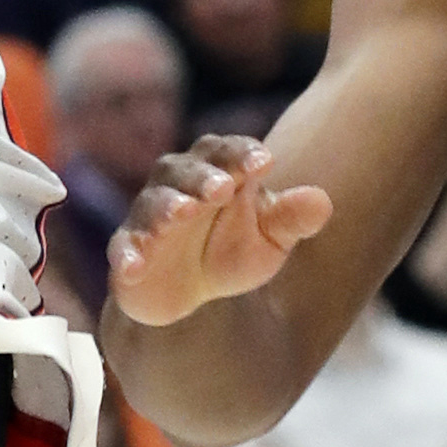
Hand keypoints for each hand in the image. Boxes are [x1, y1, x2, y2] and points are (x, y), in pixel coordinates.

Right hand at [107, 136, 333, 325]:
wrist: (187, 295)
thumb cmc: (230, 252)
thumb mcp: (268, 241)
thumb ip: (291, 219)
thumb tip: (323, 201)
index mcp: (217, 172)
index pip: (228, 151)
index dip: (243, 154)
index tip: (265, 162)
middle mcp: (179, 185)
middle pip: (188, 169)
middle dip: (205, 176)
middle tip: (224, 187)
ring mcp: (150, 216)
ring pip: (155, 202)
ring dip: (168, 205)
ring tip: (184, 213)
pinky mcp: (127, 249)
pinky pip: (123, 247)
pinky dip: (127, 253)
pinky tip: (134, 266)